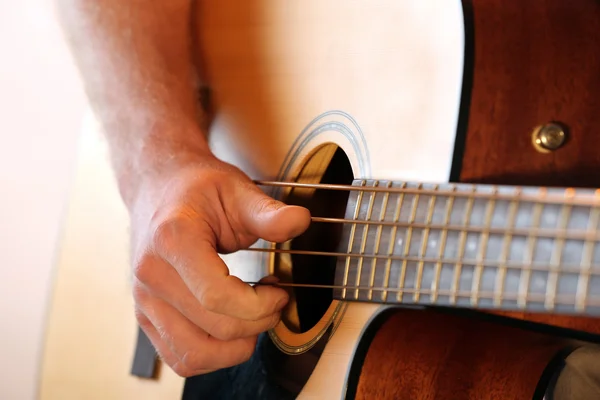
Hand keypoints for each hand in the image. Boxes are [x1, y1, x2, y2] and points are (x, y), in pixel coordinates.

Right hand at [129, 153, 310, 375]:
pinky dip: (213, 355)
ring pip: (194, 355)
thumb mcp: (236, 189)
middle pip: (213, 328)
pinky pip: (180, 358)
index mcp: (172, 239)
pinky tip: (231, 329)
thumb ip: (268, 212)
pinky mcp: (146, 316)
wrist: (158, 188)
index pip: (216, 296)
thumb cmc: (196, 189)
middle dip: (258, 322)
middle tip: (275, 301)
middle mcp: (151, 274)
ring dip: (236, 347)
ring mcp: (144, 299)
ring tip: (253, 318)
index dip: (259, 305)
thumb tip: (300, 221)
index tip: (279, 291)